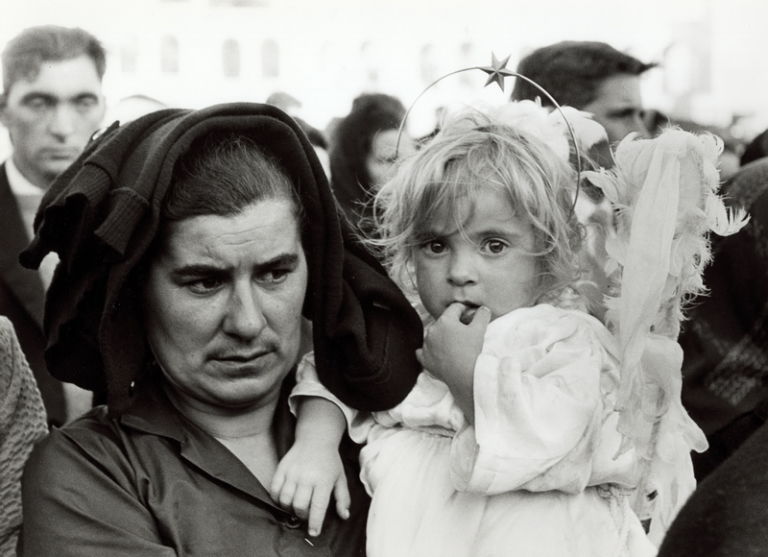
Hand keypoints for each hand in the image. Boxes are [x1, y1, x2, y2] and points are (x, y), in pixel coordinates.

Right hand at [270, 441, 350, 536]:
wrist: (316, 438)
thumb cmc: (330, 461)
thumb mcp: (340, 478)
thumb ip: (342, 498)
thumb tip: (344, 516)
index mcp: (323, 480)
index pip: (318, 507)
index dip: (315, 522)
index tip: (314, 532)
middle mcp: (307, 477)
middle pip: (299, 506)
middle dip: (302, 516)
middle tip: (306, 514)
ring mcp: (292, 472)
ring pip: (285, 500)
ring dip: (289, 508)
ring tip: (296, 506)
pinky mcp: (281, 468)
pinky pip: (274, 489)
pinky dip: (277, 498)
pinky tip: (285, 498)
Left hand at [416, 304, 490, 422]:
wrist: (464, 374)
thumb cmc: (472, 351)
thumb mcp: (480, 329)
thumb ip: (482, 315)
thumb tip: (483, 309)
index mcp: (445, 320)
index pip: (455, 308)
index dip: (464, 310)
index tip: (470, 314)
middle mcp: (432, 330)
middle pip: (444, 321)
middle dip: (453, 324)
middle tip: (464, 331)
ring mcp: (426, 345)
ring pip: (432, 335)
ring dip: (441, 337)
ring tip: (453, 344)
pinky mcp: (424, 359)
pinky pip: (422, 352)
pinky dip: (428, 351)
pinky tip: (434, 353)